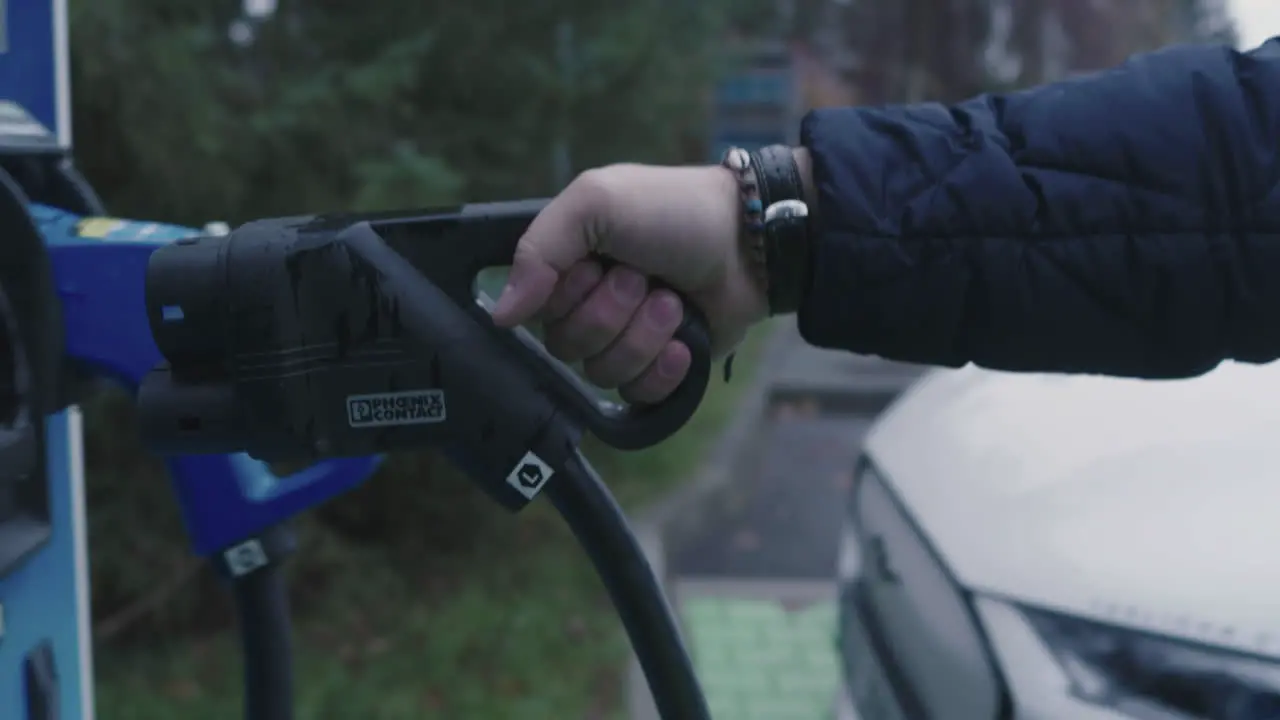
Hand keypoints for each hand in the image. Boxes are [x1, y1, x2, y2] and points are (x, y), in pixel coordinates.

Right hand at [492, 163, 768, 402]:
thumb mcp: (596, 201)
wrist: (750, 242)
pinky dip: (663, 370)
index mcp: (567, 265)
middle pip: (567, 347)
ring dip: (643, 335)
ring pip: (603, 373)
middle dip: (612, 312)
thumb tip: (501, 316)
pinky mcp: (660, 368)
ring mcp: (626, 339)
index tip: (599, 264)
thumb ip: (538, 250)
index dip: (569, 296)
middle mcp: (589, 304)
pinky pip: (638, 395)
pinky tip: (682, 342)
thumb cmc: (674, 210)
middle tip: (645, 277)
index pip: (535, 312)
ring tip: (672, 301)